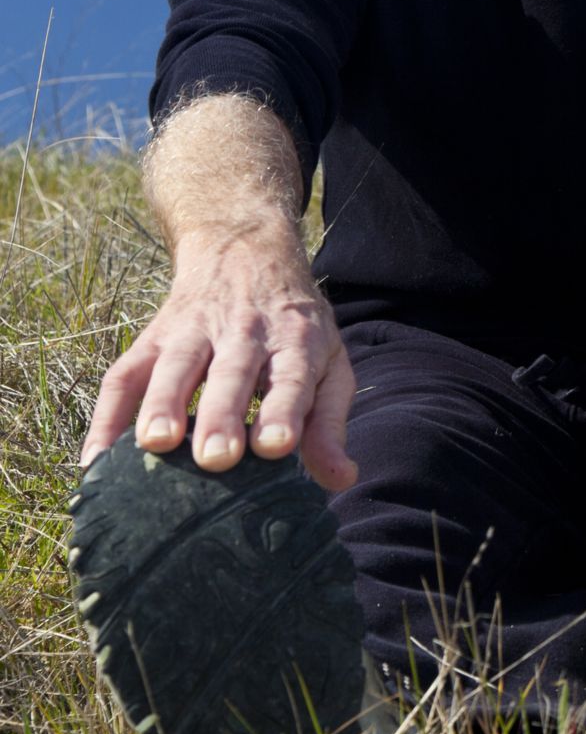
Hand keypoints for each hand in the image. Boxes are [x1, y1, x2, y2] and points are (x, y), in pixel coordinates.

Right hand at [81, 223, 358, 490]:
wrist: (246, 253)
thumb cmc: (295, 329)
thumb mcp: (328, 364)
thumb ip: (329, 424)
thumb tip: (341, 480)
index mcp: (295, 341)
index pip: (292, 377)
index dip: (284, 411)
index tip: (276, 447)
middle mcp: (244, 332)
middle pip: (231, 373)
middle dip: (221, 415)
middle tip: (216, 458)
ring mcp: (194, 331)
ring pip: (174, 367)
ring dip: (161, 405)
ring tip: (154, 445)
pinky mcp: (152, 337)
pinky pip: (124, 376)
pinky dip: (106, 417)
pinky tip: (97, 460)